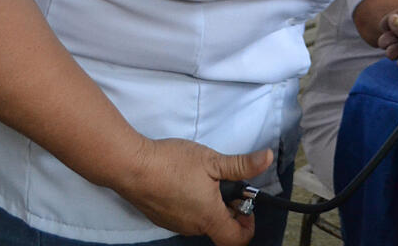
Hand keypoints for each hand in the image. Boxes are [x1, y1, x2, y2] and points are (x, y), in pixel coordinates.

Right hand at [117, 138, 273, 245]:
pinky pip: (184, 216)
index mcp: (208, 217)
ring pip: (201, 220)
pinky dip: (192, 203)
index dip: (248, 226)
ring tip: (205, 177)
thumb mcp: (212, 160)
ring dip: (209, 204)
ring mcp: (174, 224)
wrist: (130, 166)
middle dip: (228, 207)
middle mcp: (192, 226)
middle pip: (219, 227)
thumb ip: (242, 164)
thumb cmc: (171, 163)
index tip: (246, 206)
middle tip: (225, 182)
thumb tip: (267, 158)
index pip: (236, 239)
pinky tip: (185, 181)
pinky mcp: (161, 218)